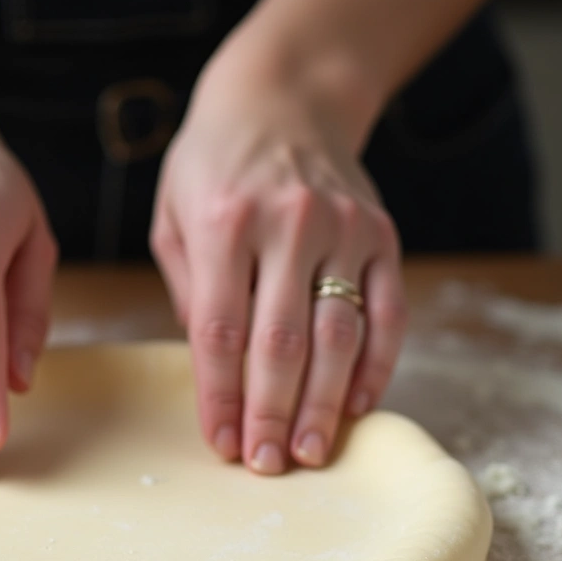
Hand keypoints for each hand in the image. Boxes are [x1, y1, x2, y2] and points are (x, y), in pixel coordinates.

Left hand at [151, 55, 406, 473]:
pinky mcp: (383, 235)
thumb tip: (216, 366)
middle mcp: (288, 224)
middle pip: (281, 342)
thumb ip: (189, 287)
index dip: (220, 396)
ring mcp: (344, 229)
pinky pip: (388, 313)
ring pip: (338, 335)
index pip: (220, 331)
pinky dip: (377, 365)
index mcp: (224, 222)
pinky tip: (360, 405)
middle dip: (271, 412)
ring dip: (324, 402)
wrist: (285, 96)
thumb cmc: (215, 164)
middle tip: (267, 464)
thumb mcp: (173, 214)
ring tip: (310, 450)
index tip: (222, 444)